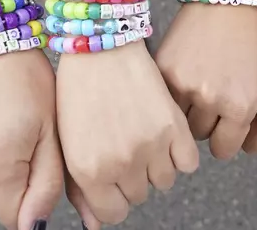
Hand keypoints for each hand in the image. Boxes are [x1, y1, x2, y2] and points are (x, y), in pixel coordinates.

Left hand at [57, 42, 198, 228]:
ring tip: (143, 133)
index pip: (113, 214)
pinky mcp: (174, 126)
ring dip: (157, 163)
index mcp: (89, 171)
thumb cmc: (77, 90)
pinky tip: (164, 132)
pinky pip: (188, 162)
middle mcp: (121, 164)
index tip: (113, 178)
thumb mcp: (68, 142)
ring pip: (165, 180)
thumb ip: (79, 190)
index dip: (114, 196)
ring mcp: (150, 146)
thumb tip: (95, 226)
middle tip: (124, 143)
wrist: (101, 45)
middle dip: (133, 176)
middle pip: (140, 195)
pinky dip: (180, 152)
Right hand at [156, 3, 256, 158]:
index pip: (224, 149)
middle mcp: (212, 99)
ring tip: (194, 89)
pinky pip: (164, 98)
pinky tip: (181, 76)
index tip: (221, 135)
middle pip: (198, 135)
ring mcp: (184, 84)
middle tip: (209, 104)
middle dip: (205, 124)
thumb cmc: (248, 39)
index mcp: (241, 105)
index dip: (223, 143)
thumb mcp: (256, 85)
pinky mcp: (164, 70)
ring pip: (178, 120)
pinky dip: (170, 93)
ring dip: (185, 111)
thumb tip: (221, 142)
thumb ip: (240, 117)